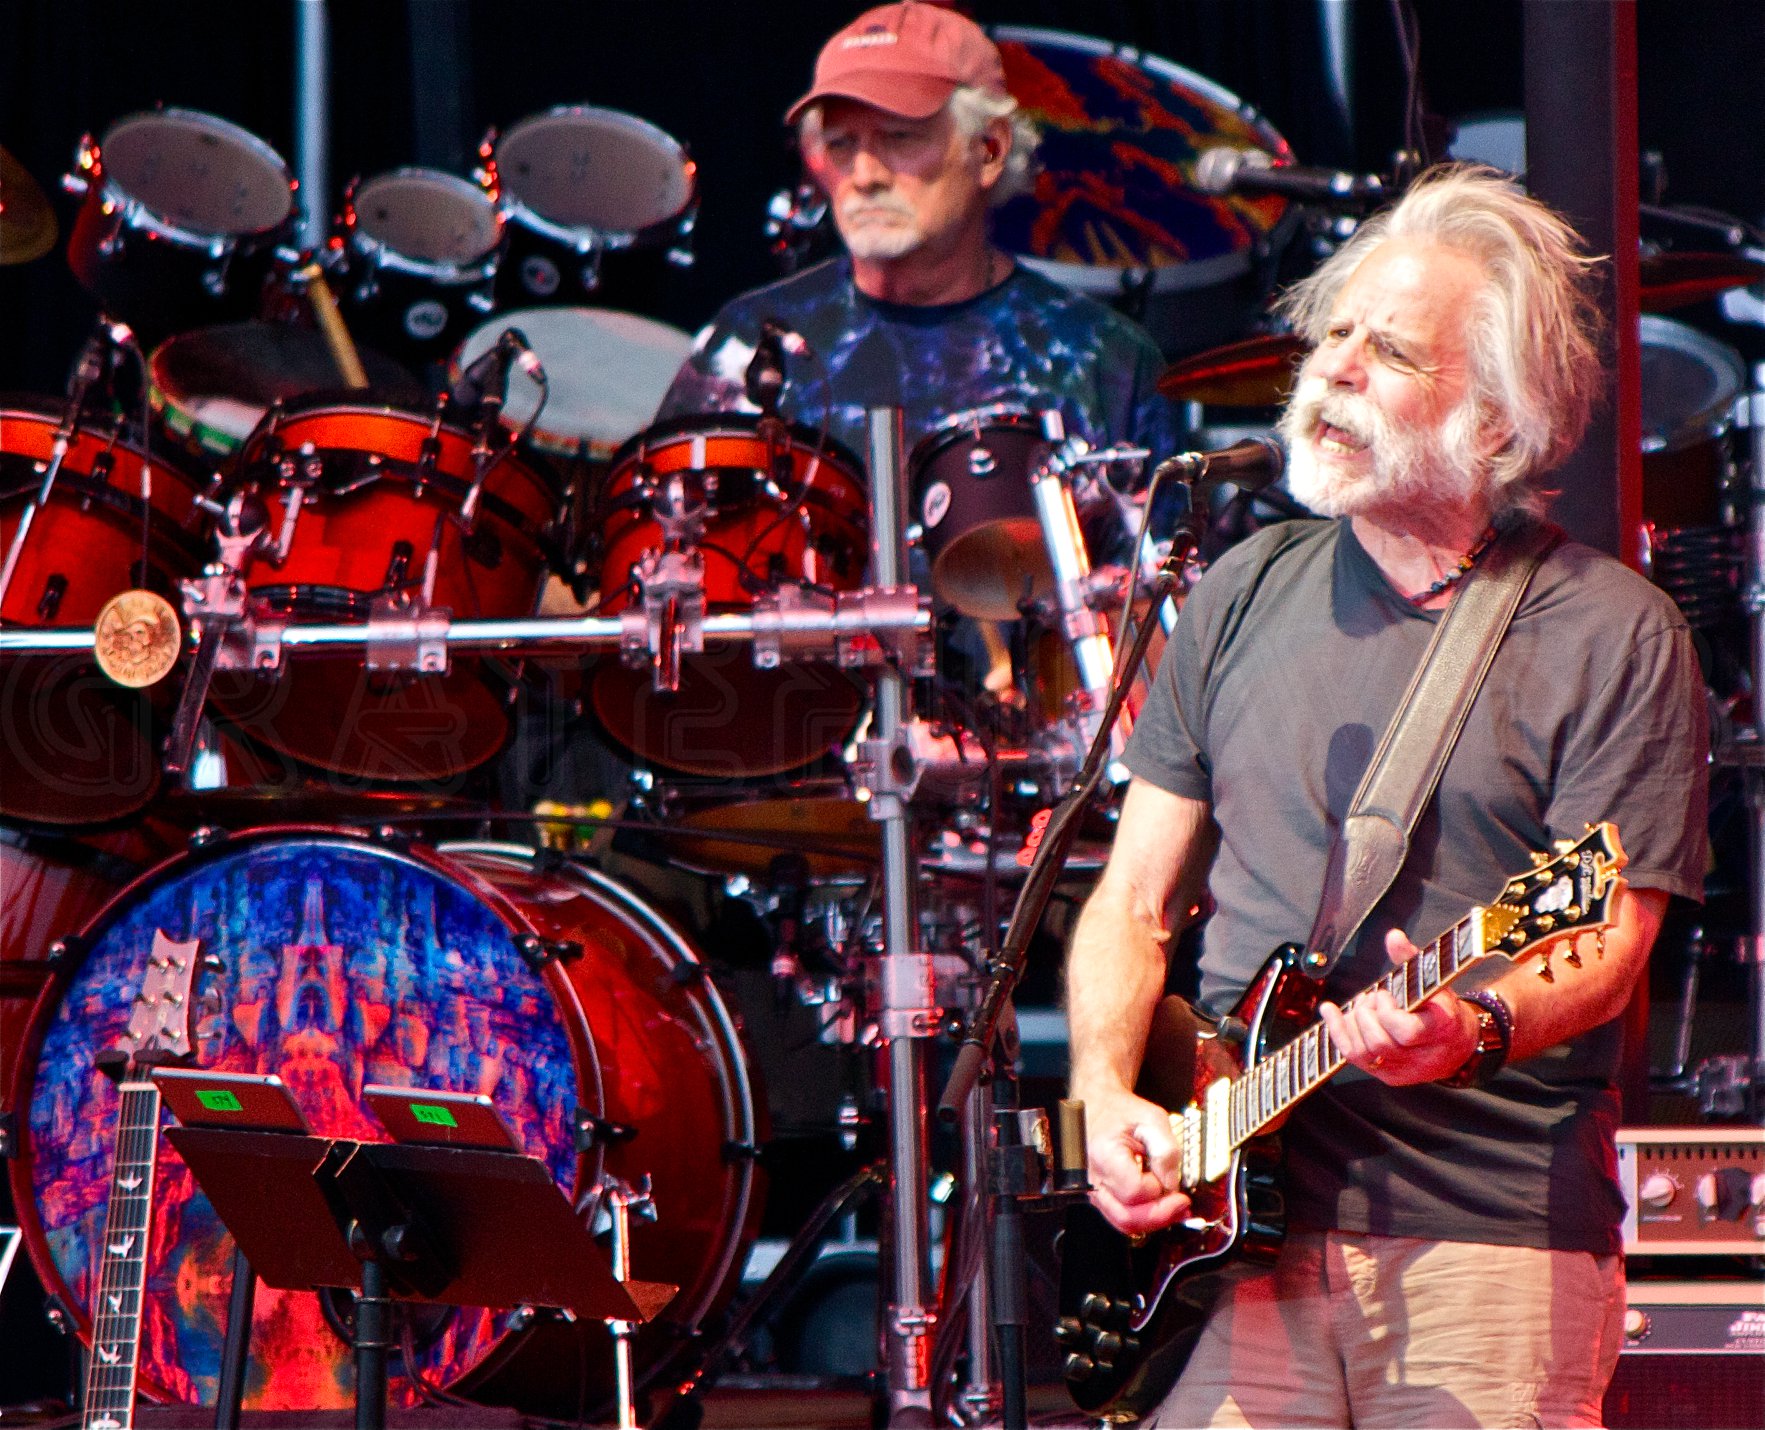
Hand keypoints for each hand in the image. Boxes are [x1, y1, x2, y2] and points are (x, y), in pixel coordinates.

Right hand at [1078, 1084, 1192, 1233]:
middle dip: (1160, 1215)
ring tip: (1174, 1208)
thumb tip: (1171, 1184)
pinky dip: (1141, 1216)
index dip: (1158, 1189)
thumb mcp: (1152, 1119)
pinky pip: (1120, 1215)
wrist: (1098, 1104)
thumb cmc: (1120, 1110)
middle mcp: (1093, 1178)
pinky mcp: (1099, 1194)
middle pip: (1127, 1217)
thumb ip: (1166, 1151)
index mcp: (1104, 1155)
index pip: (1135, 1191)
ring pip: (1123, 1222)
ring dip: (1152, 1220)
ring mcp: (1093, 1189)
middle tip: (1182, 1205)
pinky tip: (1158, 1207)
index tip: (1171, 1179)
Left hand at [1316, 928, 1478, 1085]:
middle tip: (1371, 997)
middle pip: (1380, 1043)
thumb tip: (1393, 936)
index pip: (1406, 1031)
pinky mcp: (1389, 1075)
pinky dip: (1338, 1032)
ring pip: (1364, 1053)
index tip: (1385, 995)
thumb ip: (1411, 959)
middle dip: (1366, 1015)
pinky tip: (1330, 1012)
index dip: (1387, 1012)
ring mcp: (1404, 1070)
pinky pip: (1355, 1058)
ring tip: (1361, 1004)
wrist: (1459, 1045)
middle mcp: (1423, 1057)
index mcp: (1441, 1030)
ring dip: (1352, 1022)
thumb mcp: (1433, 982)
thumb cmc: (1442, 1009)